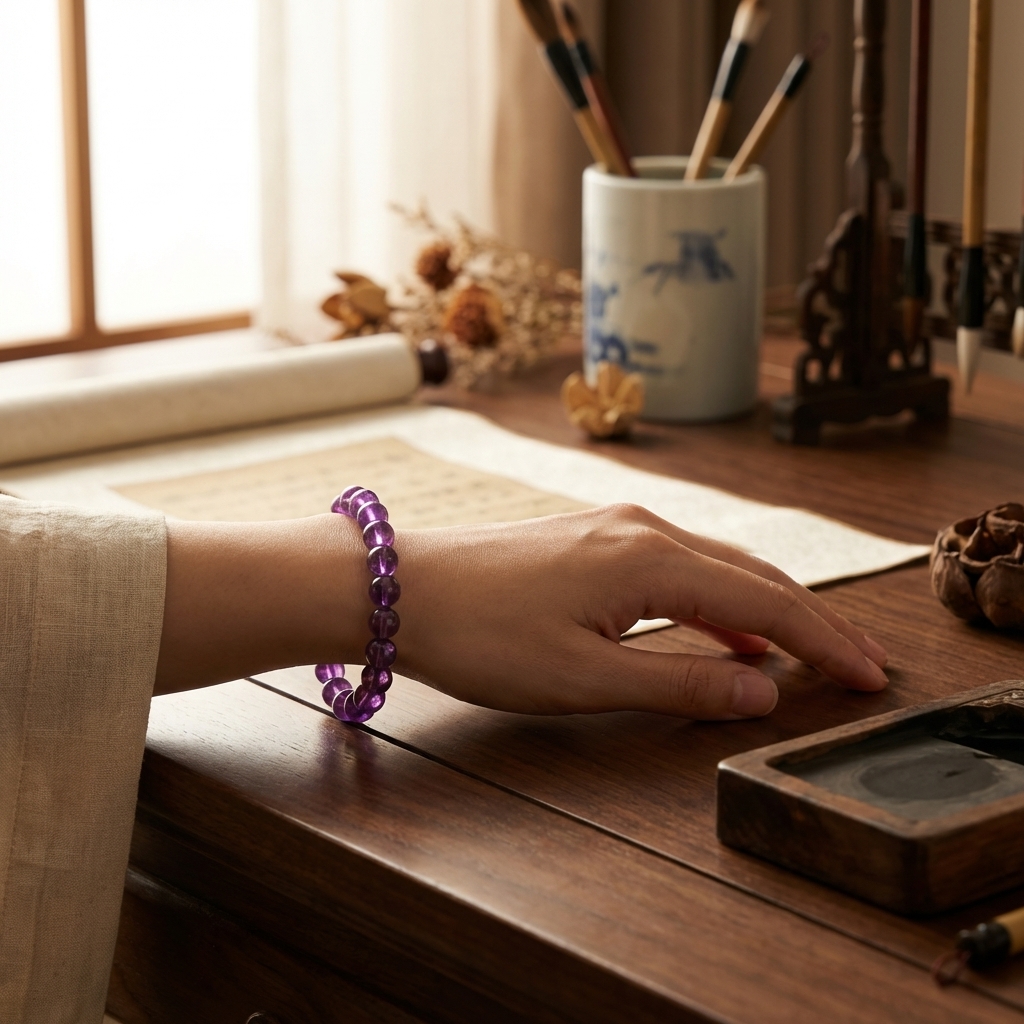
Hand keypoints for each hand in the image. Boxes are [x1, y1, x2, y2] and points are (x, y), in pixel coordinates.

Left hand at [396, 503, 887, 719]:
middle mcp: (645, 528)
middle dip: (811, 621)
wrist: (397, 588)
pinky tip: (724, 632)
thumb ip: (679, 682)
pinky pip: (678, 567)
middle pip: (753, 575)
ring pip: (718, 567)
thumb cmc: (481, 634)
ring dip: (767, 610)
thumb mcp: (583, 678)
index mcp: (652, 559)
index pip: (766, 603)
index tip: (870, 677)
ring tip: (808, 651)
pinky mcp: (593, 538)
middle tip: (860, 664)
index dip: (824, 642)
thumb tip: (759, 690)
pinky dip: (717, 601)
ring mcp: (617, 527)